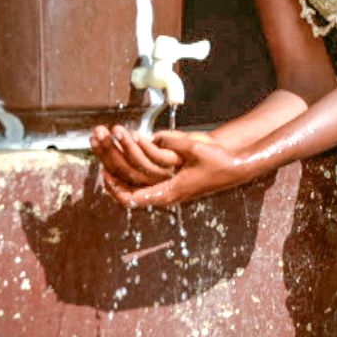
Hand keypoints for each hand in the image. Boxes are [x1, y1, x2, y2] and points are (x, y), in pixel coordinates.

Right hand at [91, 125, 180, 187]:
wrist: (210, 152)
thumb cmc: (183, 153)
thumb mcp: (158, 156)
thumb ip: (139, 156)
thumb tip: (117, 148)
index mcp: (149, 185)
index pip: (123, 188)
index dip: (109, 182)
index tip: (100, 167)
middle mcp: (157, 182)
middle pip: (125, 172)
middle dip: (108, 152)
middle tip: (97, 134)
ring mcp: (167, 172)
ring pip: (139, 164)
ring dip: (124, 145)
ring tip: (115, 129)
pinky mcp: (177, 161)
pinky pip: (156, 156)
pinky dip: (144, 145)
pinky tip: (135, 134)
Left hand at [99, 131, 251, 208]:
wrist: (236, 170)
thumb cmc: (217, 161)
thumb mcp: (194, 149)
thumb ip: (172, 143)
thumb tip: (152, 137)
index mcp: (169, 192)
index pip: (132, 199)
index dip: (114, 188)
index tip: (104, 173)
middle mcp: (167, 197)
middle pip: (130, 197)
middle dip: (113, 181)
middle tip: (100, 165)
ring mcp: (170, 194)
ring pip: (137, 192)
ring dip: (122, 178)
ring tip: (109, 164)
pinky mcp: (174, 189)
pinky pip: (146, 187)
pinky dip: (133, 178)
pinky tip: (129, 165)